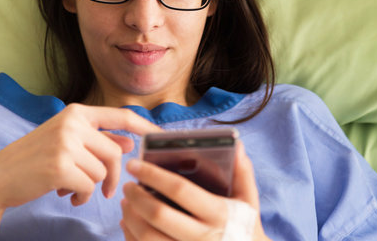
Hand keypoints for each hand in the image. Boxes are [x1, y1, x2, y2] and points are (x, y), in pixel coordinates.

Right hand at [0, 104, 160, 212]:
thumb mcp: (69, 141)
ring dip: (92, 187)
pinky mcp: (60, 165)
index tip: (163, 137)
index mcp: (77, 112)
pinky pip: (90, 186)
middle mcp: (73, 122)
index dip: (146, 127)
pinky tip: (66, 195)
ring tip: (72, 187)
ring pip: (103, 171)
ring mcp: (66, 142)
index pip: (122, 116)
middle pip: (115, 152)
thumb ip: (100, 140)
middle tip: (107, 190)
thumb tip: (130, 143)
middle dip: (114, 175)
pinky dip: (81, 196)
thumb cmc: (37, 159)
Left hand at [120, 142, 270, 240]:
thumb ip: (242, 172)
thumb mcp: (249, 200)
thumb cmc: (244, 226)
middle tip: (128, 183)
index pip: (180, 190)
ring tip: (127, 201)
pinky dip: (131, 235)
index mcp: (218, 214)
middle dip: (137, 196)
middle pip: (158, 214)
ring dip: (131, 216)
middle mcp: (202, 237)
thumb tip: (236, 145)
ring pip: (147, 236)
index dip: (153, 175)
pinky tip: (130, 222)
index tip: (136, 164)